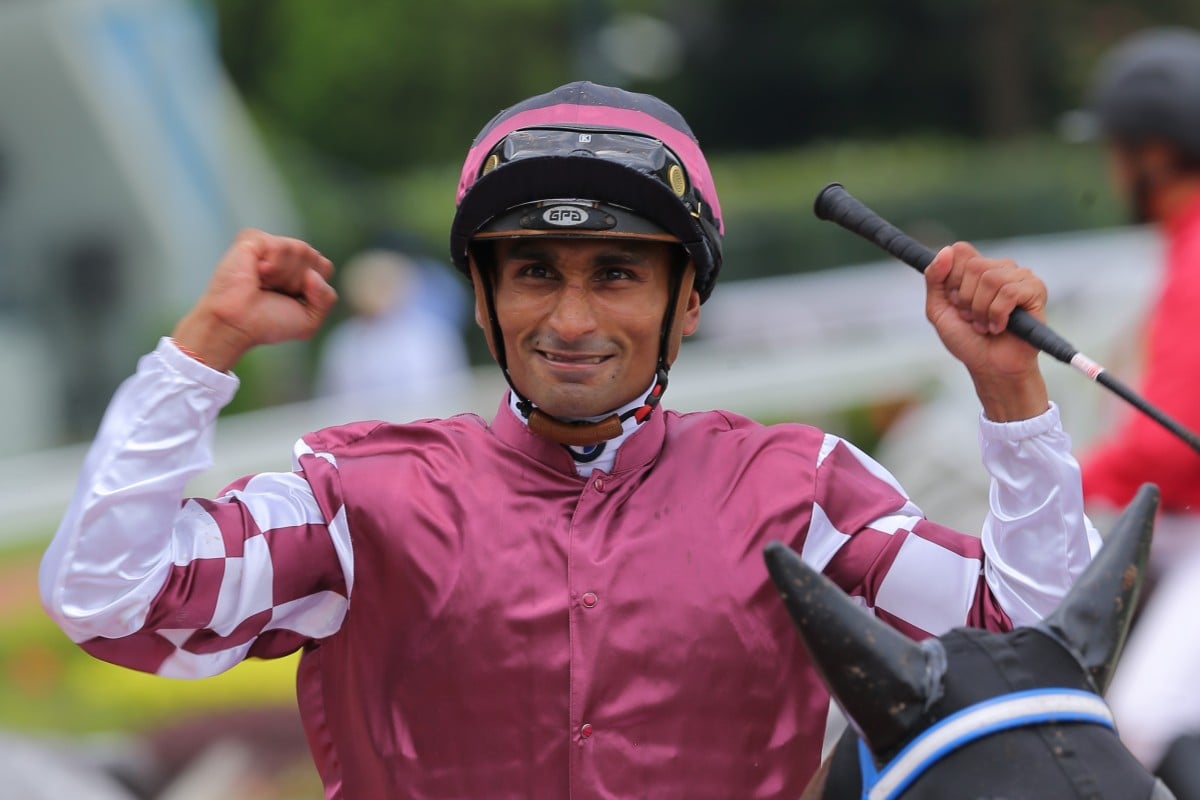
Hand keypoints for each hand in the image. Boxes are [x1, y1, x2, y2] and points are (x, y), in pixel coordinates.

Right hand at [170, 229, 336, 371]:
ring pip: (302, 250)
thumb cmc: (267, 323)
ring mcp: (267, 245)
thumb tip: (312, 274)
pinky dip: (274, 266)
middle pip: (315, 257)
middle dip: (299, 282)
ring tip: (263, 284)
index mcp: (296, 269)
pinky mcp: (252, 239)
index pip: (324, 267)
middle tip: (273, 292)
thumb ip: (327, 297)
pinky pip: (281, 246)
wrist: (237, 325)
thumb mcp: (310, 319)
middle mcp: (283, 254)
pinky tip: (257, 274)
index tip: (290, 300)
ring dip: (286, 276)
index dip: (313, 288)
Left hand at [924, 242, 1048, 420]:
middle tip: (972, 318)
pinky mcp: (1036, 290)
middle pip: (974, 266)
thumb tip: (946, 250)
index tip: (954, 302)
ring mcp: (1020, 276)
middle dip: (966, 300)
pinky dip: (997, 315)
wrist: (990, 367)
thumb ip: (934, 279)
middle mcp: (999, 267)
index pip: (960, 251)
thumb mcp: (939, 310)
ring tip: (985, 325)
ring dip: (981, 310)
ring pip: (991, 278)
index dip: (951, 278)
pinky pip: (1009, 292)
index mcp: (977, 268)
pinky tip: (1000, 327)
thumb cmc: (967, 340)